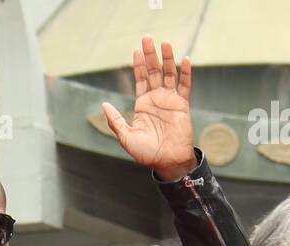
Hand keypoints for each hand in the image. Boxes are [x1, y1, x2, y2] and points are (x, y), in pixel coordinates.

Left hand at [102, 36, 194, 179]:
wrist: (167, 162)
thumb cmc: (146, 153)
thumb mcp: (126, 137)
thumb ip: (115, 121)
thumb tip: (104, 105)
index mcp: (143, 104)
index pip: (140, 79)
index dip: (138, 65)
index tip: (136, 50)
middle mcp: (156, 99)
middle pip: (153, 71)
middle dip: (150, 55)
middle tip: (147, 38)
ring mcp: (170, 100)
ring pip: (169, 74)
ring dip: (167, 59)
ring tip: (165, 43)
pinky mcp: (182, 105)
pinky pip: (185, 86)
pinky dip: (186, 73)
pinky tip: (185, 60)